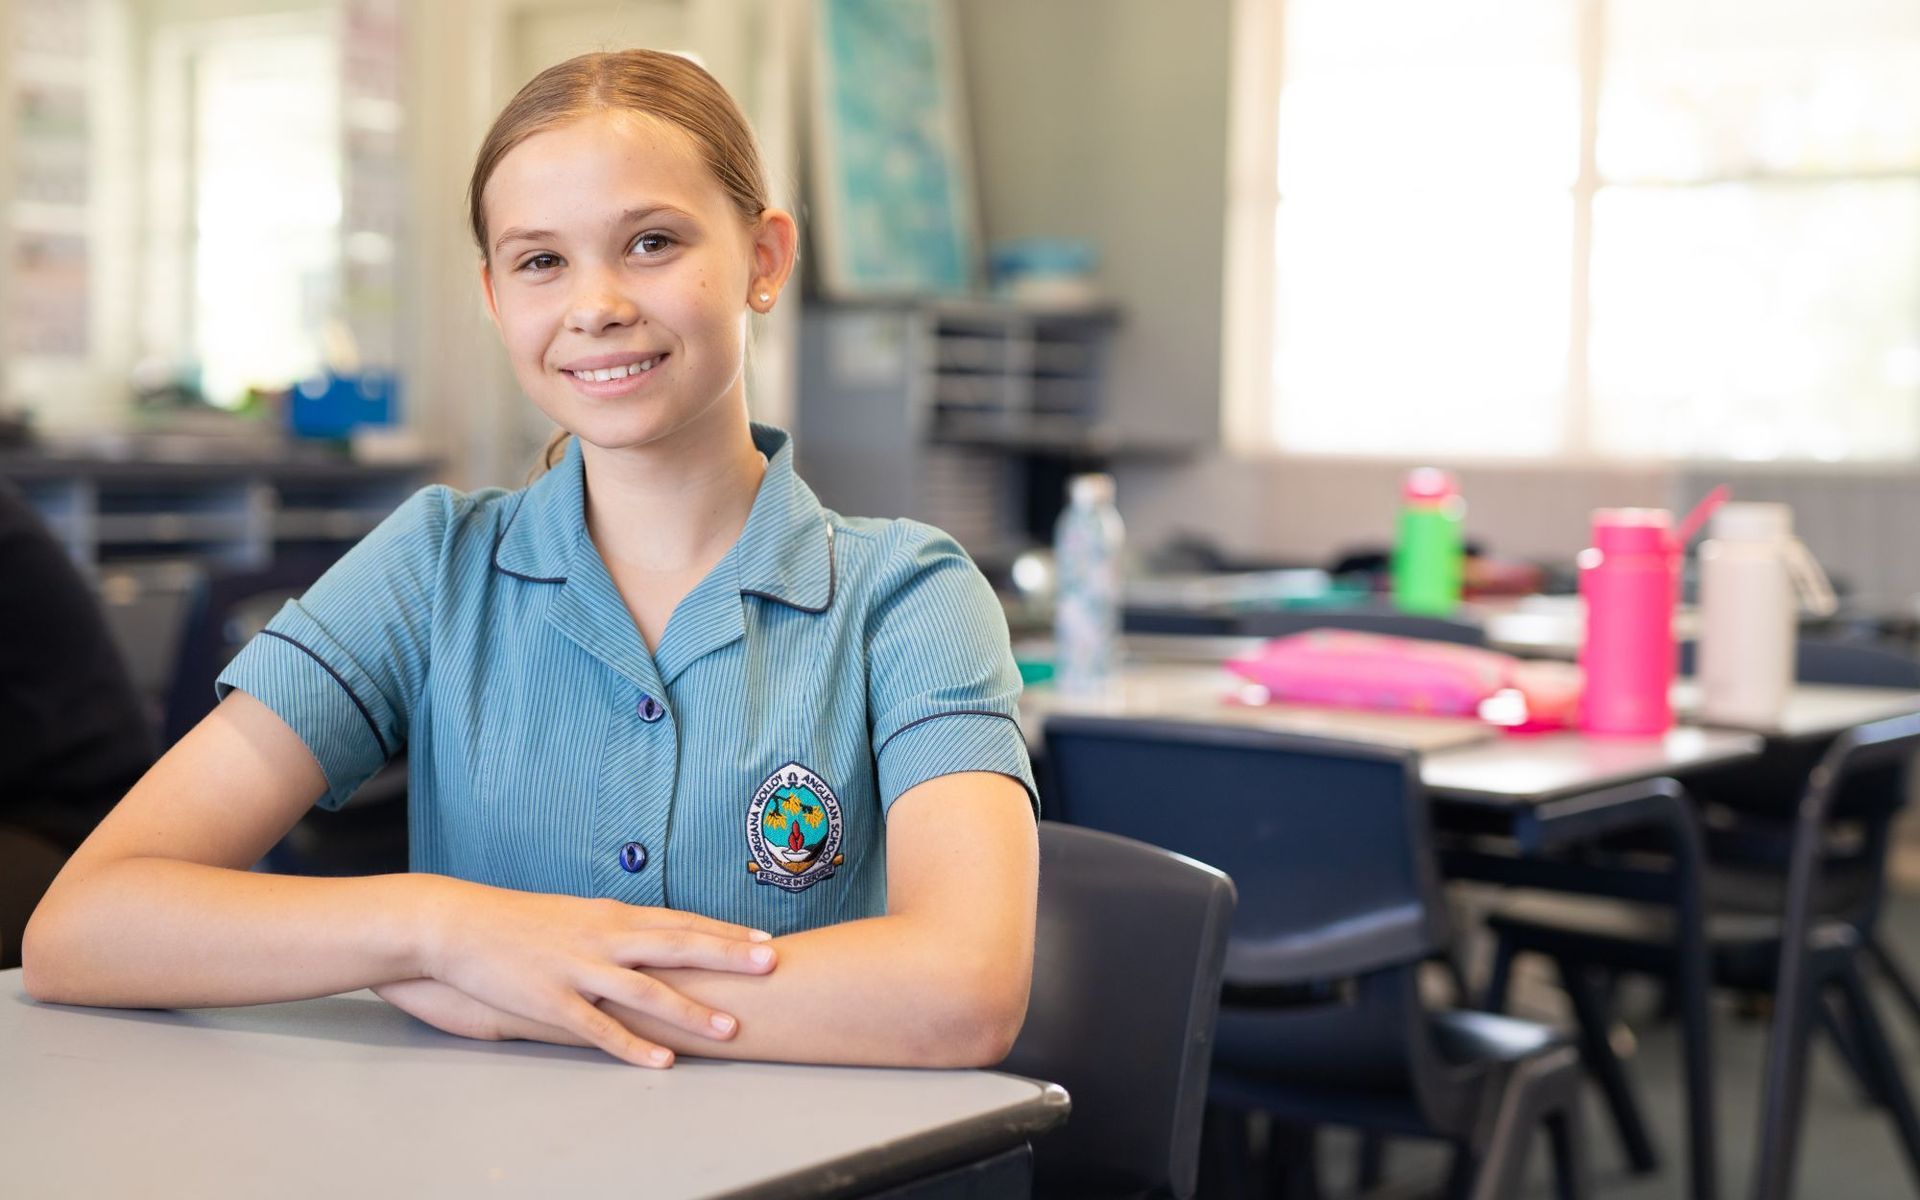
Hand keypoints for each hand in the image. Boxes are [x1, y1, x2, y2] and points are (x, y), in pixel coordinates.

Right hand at [410, 880, 777, 1066]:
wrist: (458, 924)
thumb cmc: (519, 921)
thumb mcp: (577, 914)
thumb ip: (617, 926)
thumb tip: (655, 935)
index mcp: (612, 914)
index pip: (681, 920)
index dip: (725, 930)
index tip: (765, 938)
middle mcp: (604, 938)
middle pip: (677, 945)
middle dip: (728, 955)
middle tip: (773, 963)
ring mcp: (579, 969)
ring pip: (646, 991)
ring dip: (691, 1010)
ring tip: (730, 1027)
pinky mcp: (551, 1001)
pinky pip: (600, 1029)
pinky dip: (634, 1046)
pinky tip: (663, 1063)